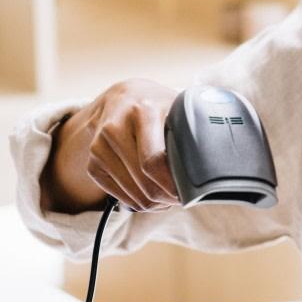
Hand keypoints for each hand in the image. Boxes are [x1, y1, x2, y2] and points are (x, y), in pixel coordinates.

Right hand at [45, 79, 181, 212]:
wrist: (121, 99)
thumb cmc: (157, 107)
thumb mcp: (177, 108)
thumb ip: (193, 131)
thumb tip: (208, 170)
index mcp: (141, 112)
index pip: (153, 162)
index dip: (172, 185)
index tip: (189, 191)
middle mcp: (114, 128)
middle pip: (144, 183)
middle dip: (168, 197)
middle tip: (183, 197)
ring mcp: (99, 147)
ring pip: (134, 196)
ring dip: (156, 203)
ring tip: (169, 194)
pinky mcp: (93, 164)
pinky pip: (122, 199)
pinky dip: (140, 203)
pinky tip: (152, 193)